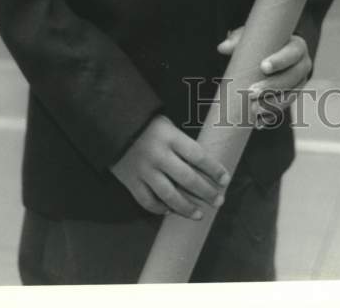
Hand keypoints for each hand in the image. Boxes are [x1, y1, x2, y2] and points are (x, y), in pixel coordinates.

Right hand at [110, 114, 229, 217]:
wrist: (113, 124)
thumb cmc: (148, 125)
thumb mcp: (168, 127)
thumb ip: (182, 145)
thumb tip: (204, 166)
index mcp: (171, 137)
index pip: (197, 155)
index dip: (213, 169)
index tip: (225, 180)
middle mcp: (159, 155)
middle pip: (187, 178)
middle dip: (206, 192)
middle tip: (219, 201)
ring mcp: (144, 170)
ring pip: (168, 194)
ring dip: (186, 207)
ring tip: (199, 214)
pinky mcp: (130, 181)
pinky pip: (147, 200)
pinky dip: (159, 208)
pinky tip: (170, 211)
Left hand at [217, 27, 311, 125]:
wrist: (275, 52)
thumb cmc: (264, 41)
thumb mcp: (254, 36)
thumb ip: (240, 40)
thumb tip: (222, 48)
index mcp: (297, 47)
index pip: (292, 54)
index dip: (279, 61)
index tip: (263, 67)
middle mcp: (303, 66)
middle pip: (291, 78)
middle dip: (271, 87)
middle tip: (251, 92)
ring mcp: (300, 84)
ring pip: (290, 96)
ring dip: (272, 105)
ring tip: (253, 110)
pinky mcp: (293, 97)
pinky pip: (284, 109)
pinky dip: (270, 116)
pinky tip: (257, 122)